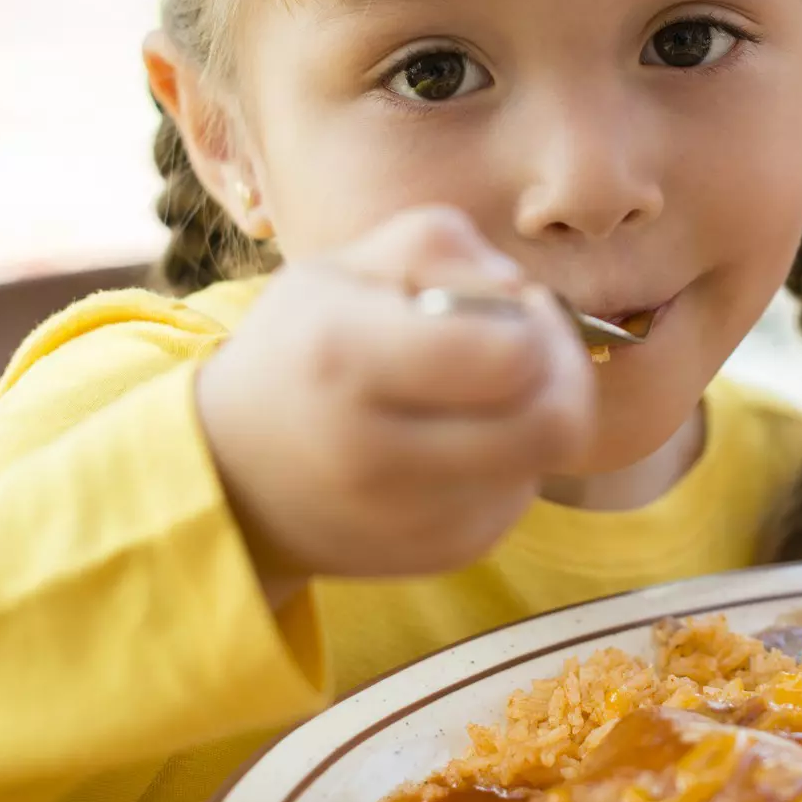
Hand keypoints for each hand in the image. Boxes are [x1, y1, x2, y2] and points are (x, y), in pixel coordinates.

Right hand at [196, 207, 595, 595]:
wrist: (235, 476)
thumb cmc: (302, 348)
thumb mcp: (342, 267)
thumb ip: (440, 245)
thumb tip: (522, 296)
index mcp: (345, 356)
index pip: (514, 354)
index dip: (539, 320)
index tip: (515, 305)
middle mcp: (374, 452)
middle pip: (555, 424)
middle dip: (567, 373)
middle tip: (531, 348)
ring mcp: (411, 520)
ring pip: (546, 461)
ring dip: (536, 415)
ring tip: (482, 392)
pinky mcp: (442, 556)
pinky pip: (520, 495)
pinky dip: (509, 461)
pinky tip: (458, 441)